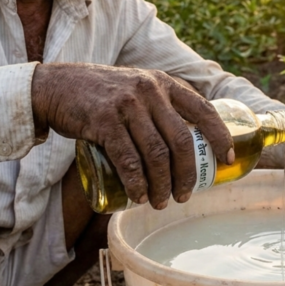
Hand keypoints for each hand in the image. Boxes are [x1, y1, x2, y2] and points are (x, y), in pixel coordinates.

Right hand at [30, 63, 233, 208]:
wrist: (56, 86)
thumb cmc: (102, 95)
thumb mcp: (138, 88)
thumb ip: (160, 106)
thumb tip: (188, 143)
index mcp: (163, 83)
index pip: (203, 109)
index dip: (220, 136)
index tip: (228, 159)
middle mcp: (150, 90)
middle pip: (181, 140)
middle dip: (187, 174)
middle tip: (184, 195)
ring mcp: (127, 104)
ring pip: (156, 154)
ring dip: (161, 185)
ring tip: (160, 202)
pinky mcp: (103, 120)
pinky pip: (128, 159)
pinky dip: (136, 182)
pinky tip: (138, 196)